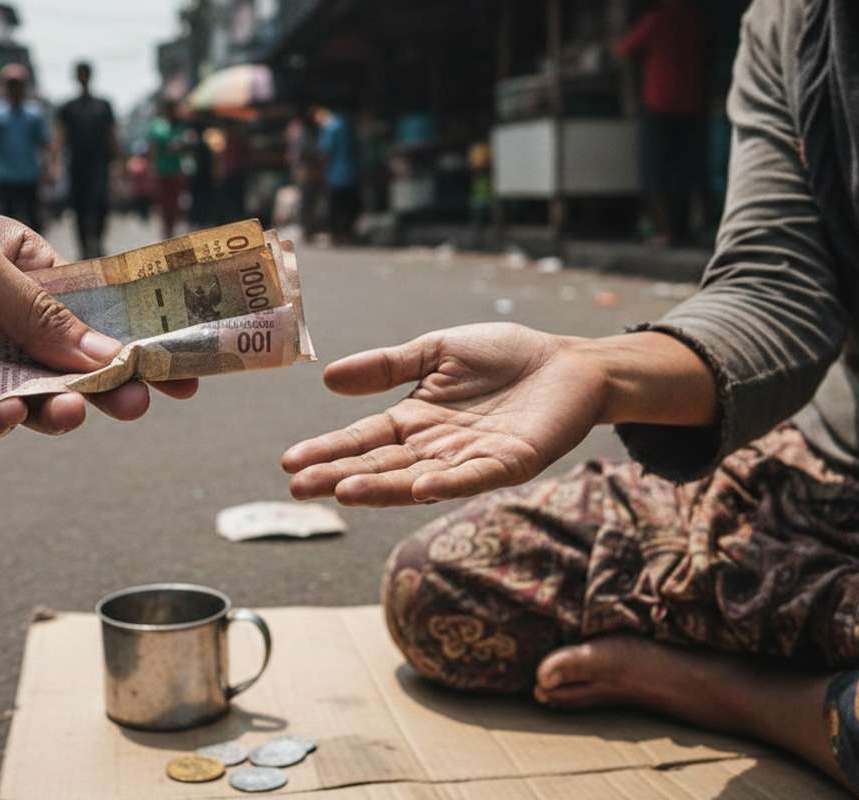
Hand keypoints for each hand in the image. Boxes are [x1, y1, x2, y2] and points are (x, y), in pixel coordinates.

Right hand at [282, 324, 610, 505]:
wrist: (569, 363)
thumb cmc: (504, 356)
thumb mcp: (436, 351)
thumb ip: (388, 366)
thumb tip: (328, 378)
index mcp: (415, 420)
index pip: (363, 439)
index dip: (328, 450)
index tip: (290, 462)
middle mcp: (435, 447)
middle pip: (380, 465)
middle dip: (339, 476)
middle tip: (299, 488)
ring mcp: (470, 459)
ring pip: (417, 478)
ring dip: (381, 488)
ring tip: (343, 493)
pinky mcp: (510, 463)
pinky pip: (474, 476)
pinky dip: (448, 484)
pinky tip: (420, 487)